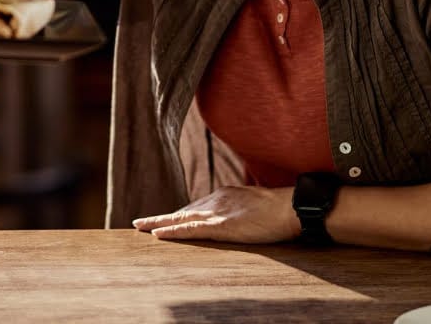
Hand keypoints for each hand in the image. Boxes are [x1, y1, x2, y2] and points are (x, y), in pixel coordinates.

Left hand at [133, 186, 300, 243]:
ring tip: (139, 227)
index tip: (164, 220)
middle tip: (141, 223)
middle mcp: (216, 200)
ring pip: (180, 219)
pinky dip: (172, 232)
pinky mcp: (221, 225)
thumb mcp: (254, 205)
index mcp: (224, 195)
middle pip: (183, 211)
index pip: (195, 207)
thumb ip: (240, 209)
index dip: (178, 215)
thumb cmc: (280, 209)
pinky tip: (157, 235)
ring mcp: (217, 212)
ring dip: (158, 223)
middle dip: (162, 218)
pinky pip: (191, 230)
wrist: (291, 208)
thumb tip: (235, 218)